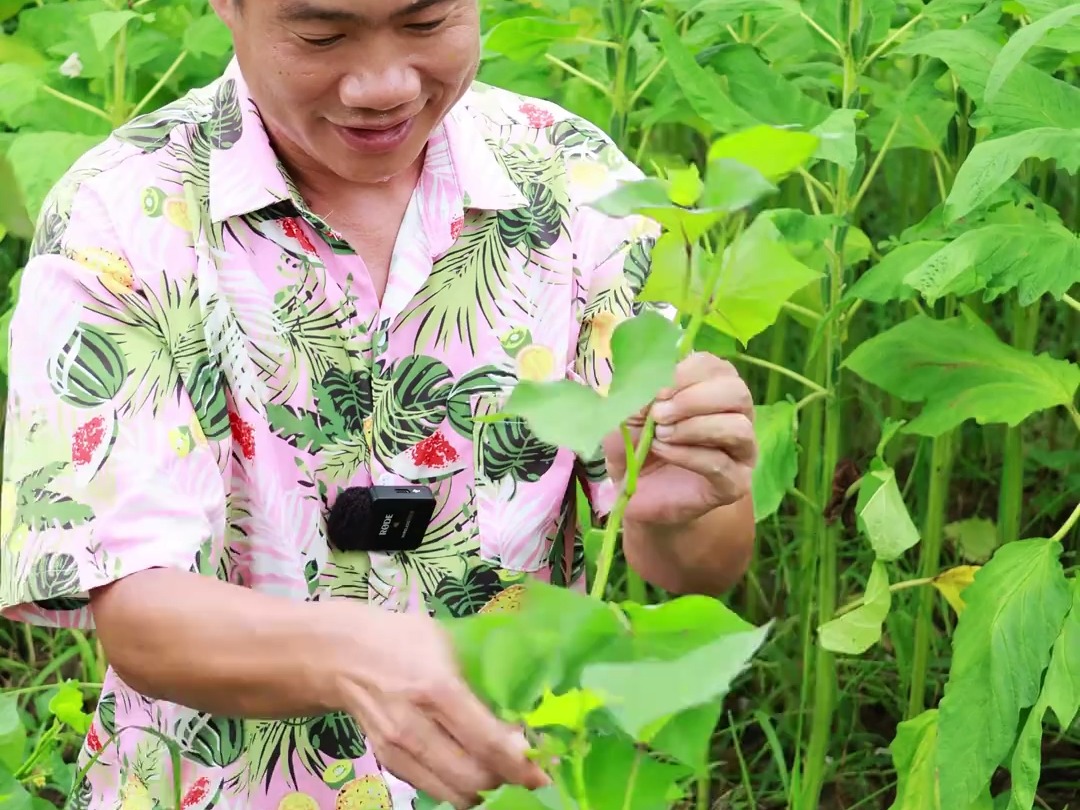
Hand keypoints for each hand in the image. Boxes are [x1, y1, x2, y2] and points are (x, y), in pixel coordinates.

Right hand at [335, 607, 547, 808]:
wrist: (342, 655)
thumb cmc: (403, 640)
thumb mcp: (448, 643)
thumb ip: (480, 680)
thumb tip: (518, 718)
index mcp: (436, 688)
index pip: (486, 742)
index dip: (520, 764)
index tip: (543, 770)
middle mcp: (415, 726)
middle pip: (473, 777)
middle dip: (507, 778)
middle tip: (526, 767)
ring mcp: (398, 750)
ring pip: (454, 793)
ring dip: (484, 787)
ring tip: (500, 769)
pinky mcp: (388, 763)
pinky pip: (434, 790)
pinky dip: (458, 787)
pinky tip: (470, 768)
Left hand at [603, 352, 756, 526]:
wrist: (634, 493)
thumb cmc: (636, 444)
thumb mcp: (628, 412)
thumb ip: (642, 393)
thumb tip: (656, 384)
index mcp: (714, 386)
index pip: (716, 366)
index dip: (685, 373)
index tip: (656, 390)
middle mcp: (736, 414)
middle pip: (736, 392)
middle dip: (693, 399)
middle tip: (659, 414)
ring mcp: (741, 450)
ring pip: (737, 428)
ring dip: (693, 428)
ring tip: (660, 436)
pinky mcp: (735, 483)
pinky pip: (720, 463)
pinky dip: (686, 455)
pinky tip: (663, 452)